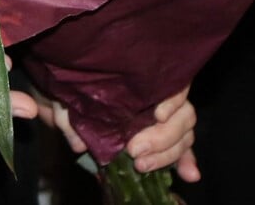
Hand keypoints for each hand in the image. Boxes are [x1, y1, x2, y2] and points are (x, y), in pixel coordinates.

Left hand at [42, 87, 199, 182]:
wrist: (69, 106)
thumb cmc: (72, 95)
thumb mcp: (65, 99)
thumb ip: (68, 116)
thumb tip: (80, 144)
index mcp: (142, 80)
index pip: (172, 84)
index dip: (172, 99)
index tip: (158, 115)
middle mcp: (160, 98)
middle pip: (183, 115)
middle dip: (162, 137)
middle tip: (134, 151)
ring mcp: (165, 121)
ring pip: (184, 135)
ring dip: (168, 154)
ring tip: (142, 166)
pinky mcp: (162, 142)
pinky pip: (182, 150)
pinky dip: (186, 162)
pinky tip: (189, 174)